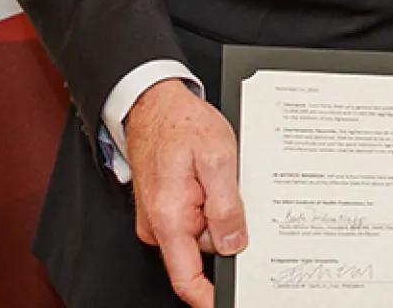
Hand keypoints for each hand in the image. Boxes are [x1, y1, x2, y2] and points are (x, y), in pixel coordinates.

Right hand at [127, 79, 246, 306]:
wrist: (154, 104)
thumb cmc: (182, 124)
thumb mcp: (218, 158)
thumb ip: (226, 205)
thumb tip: (234, 244)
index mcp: (170, 218)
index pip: (187, 279)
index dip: (210, 297)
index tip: (234, 297)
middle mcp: (159, 225)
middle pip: (204, 252)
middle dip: (228, 231)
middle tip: (238, 192)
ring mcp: (161, 218)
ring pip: (203, 232)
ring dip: (220, 212)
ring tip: (220, 174)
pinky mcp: (167, 208)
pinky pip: (196, 218)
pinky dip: (212, 203)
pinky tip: (213, 177)